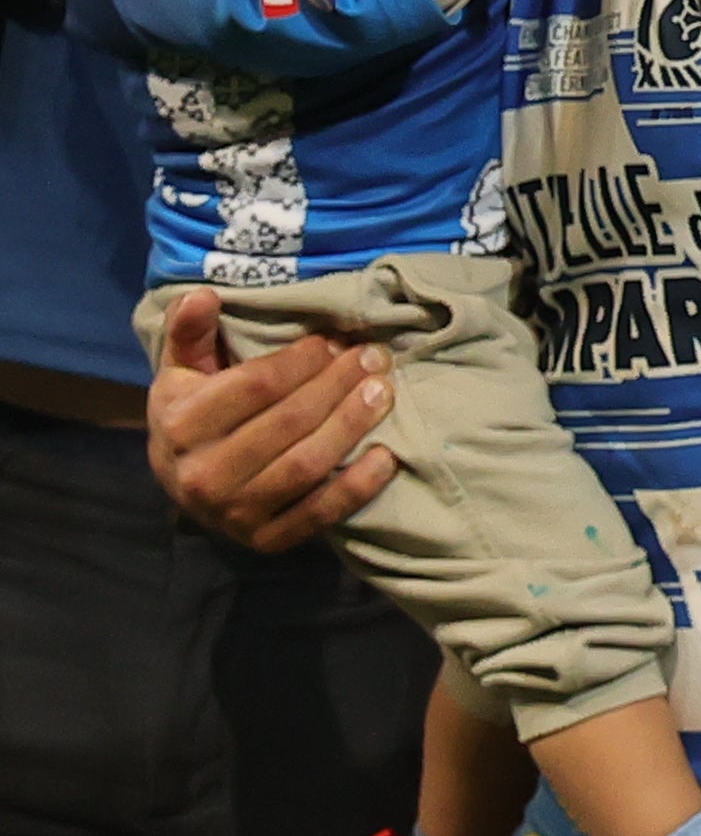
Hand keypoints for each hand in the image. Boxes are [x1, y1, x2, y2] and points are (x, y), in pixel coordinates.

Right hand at [141, 289, 394, 550]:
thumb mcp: (182, 370)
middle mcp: (201, 476)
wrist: (181, 480)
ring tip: (385, 392)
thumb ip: (190, 332)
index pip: (255, 386)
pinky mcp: (264, 541)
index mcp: (178, 427)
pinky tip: (387, 457)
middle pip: (287, 423)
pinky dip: (356, 488)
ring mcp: (232, 514)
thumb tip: (201, 293)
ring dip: (352, 425)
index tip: (332, 341)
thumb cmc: (193, 411)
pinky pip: (318, 515)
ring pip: (306, 465)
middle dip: (337, 385)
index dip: (301, 360)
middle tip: (374, 358)